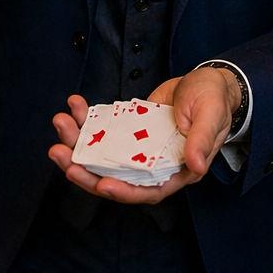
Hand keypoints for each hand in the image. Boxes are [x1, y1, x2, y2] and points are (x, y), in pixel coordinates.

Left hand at [47, 68, 238, 203]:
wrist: (205, 81)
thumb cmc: (214, 102)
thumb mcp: (211, 116)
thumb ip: (202, 140)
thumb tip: (196, 166)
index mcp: (176, 171)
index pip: (146, 190)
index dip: (123, 191)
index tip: (101, 184)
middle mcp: (151, 165)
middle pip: (113, 176)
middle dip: (83, 169)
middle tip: (58, 152)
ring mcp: (137, 148)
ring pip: (102, 155)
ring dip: (77, 142)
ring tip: (60, 121)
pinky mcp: (128, 130)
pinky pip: (104, 132)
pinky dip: (87, 121)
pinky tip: (76, 105)